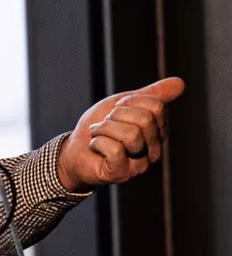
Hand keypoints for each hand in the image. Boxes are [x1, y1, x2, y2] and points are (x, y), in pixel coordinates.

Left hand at [57, 77, 185, 192]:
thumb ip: (151, 94)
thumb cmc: (99, 127)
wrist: (74, 149)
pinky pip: (115, 149)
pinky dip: (98, 143)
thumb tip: (180, 82)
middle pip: (145, 119)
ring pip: (130, 134)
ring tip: (99, 136)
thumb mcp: (123, 104)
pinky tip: (96, 148)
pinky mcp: (122, 173)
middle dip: (116, 116)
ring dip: (104, 129)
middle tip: (105, 125)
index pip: (156, 105)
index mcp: (157, 130)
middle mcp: (153, 148)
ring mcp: (139, 163)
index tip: (115, 111)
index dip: (128, 102)